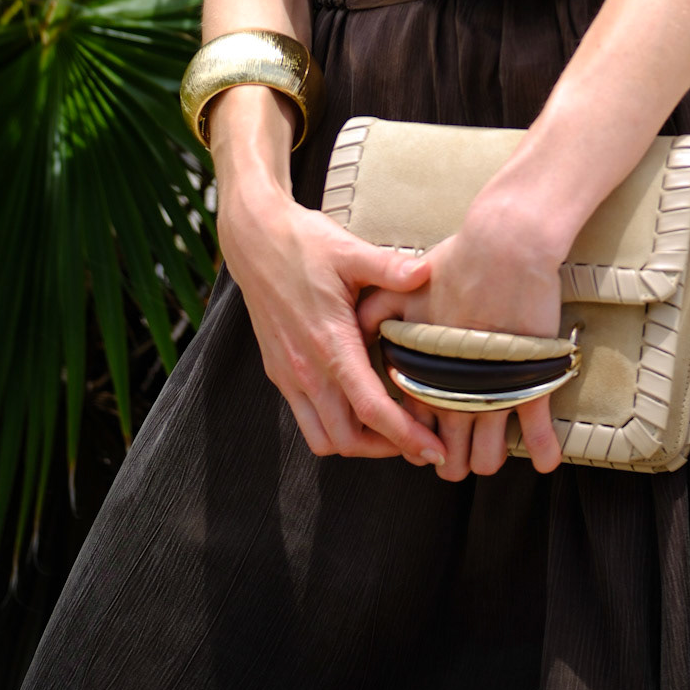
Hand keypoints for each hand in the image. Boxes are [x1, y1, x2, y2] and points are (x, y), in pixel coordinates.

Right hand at [220, 189, 445, 466]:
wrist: (253, 239)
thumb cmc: (303, 243)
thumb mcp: (349, 250)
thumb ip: (390, 267)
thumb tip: (428, 272)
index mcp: (329, 343)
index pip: (371, 409)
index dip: (406, 435)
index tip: (435, 450)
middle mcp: (306, 369)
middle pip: (348, 439)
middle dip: (388, 449)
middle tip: (423, 443)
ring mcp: (289, 374)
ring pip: (323, 438)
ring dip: (358, 444)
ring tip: (392, 430)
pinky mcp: (279, 372)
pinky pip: (307, 419)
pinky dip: (335, 427)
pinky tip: (359, 406)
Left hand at [358, 212, 563, 483]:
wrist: (504, 245)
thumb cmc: (456, 261)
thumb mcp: (403, 287)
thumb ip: (378, 311)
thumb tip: (360, 330)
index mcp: (423, 371)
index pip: (414, 424)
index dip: (419, 439)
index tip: (427, 440)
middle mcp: (452, 391)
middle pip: (450, 453)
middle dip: (453, 462)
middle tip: (458, 458)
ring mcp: (491, 391)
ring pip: (488, 455)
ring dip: (489, 459)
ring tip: (491, 455)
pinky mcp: (528, 381)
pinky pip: (536, 430)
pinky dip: (542, 450)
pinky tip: (546, 461)